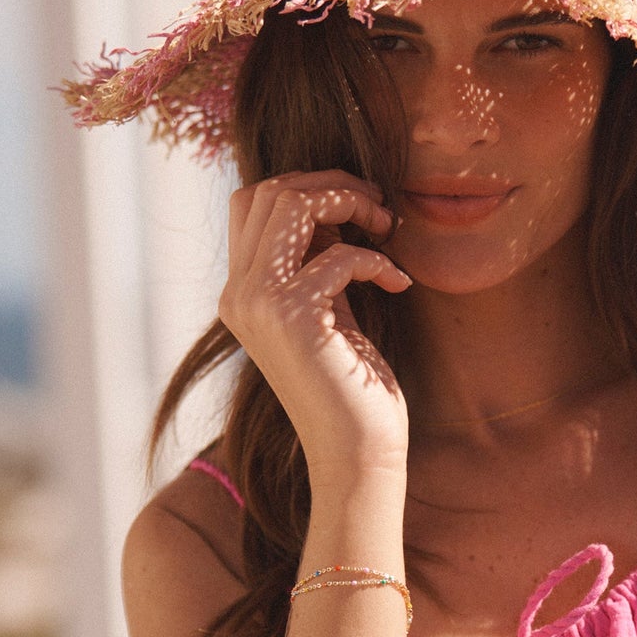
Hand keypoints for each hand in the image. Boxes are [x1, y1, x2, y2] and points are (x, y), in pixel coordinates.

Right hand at [218, 169, 412, 481]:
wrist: (355, 452)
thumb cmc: (352, 386)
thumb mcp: (330, 310)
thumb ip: (319, 260)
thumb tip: (333, 204)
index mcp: (241, 291)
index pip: (253, 201)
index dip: (308, 187)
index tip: (357, 206)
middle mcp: (239, 294)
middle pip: (270, 191)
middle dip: (333, 185)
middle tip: (379, 208)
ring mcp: (258, 304)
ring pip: (292, 204)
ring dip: (349, 203)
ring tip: (387, 228)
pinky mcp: (292, 318)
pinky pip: (338, 254)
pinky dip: (377, 260)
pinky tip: (398, 284)